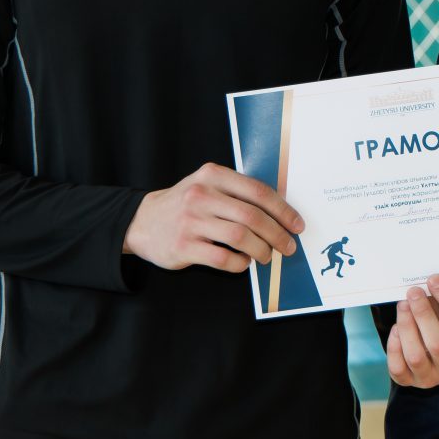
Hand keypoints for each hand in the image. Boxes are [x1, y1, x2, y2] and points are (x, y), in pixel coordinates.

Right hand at [123, 163, 302, 272]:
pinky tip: (243, 262)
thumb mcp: (207, 185)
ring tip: (266, 256)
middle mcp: (201, 195)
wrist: (142, 221)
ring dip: (261, 250)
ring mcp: (191, 221)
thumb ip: (237, 192)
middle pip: (252, 216)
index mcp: (212, 175)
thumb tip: (280, 211)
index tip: (297, 224)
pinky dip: (240, 263)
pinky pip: (223, 258)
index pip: (257, 191)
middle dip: (277, 234)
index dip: (283, 210)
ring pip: (241, 237)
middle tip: (288, 246)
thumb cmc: (184, 204)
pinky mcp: (184, 246)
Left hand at [386, 275, 438, 386]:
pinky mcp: (409, 382)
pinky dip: (394, 346)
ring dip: (406, 326)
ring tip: (403, 306)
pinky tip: (396, 329)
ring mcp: (431, 380)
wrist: (432, 356)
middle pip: (438, 343)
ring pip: (415, 356)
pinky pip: (398, 367)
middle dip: (423, 314)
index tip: (435, 280)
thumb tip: (428, 284)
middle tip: (414, 292)